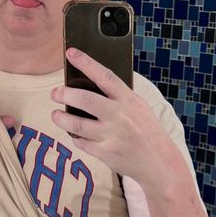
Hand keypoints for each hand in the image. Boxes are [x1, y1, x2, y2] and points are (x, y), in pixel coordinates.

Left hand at [50, 48, 172, 186]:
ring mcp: (112, 136)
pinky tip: (76, 134)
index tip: (70, 53)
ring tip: (56, 115)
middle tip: (55, 93)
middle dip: (64, 94)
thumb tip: (89, 85)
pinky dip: (75, 137)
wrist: (160, 163)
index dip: (86, 63)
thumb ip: (119, 98)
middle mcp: (120, 116)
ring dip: (60, 118)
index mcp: (129, 101)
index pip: (105, 76)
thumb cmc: (148, 132)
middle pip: (84, 100)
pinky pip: (81, 143)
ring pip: (76, 124)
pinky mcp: (106, 153)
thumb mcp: (140, 109)